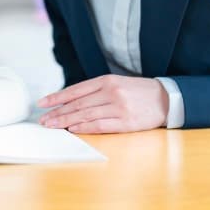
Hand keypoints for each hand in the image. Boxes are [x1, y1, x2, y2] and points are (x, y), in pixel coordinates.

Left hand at [38, 74, 168, 132]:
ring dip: (66, 121)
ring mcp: (119, 107)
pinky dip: (84, 127)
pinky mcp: (126, 122)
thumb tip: (70, 102)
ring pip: (85, 114)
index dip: (57, 97)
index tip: (42, 103)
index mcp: (107, 81)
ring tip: (52, 126)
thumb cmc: (138, 92)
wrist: (166, 99)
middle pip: (78, 104)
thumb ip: (96, 91)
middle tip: (43, 120)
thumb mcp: (117, 84)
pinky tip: (72, 129)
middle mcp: (111, 92)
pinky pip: (101, 125)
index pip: (75, 90)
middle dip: (57, 112)